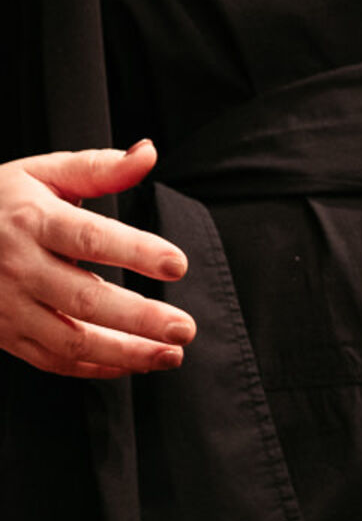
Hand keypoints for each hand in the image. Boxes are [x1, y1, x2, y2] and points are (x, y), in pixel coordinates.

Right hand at [0, 143, 195, 378]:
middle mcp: (17, 266)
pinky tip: (131, 363)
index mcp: (31, 220)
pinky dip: (94, 368)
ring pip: (69, 341)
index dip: (136, 252)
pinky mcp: (2, 334)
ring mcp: (6, 306)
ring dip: (125, 353)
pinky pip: (50, 360)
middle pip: (84, 299)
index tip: (178, 264)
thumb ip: (99, 168)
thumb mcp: (41, 174)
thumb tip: (148, 152)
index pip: (90, 238)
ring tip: (171, 354)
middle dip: (140, 318)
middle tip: (185, 327)